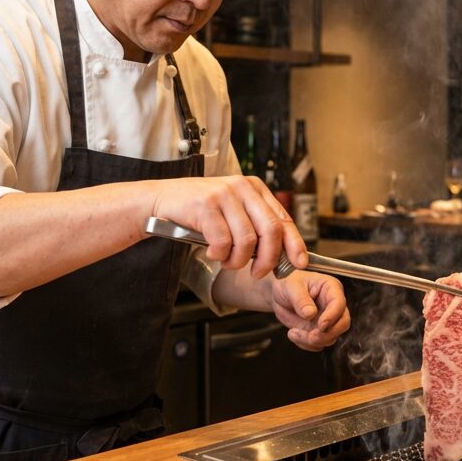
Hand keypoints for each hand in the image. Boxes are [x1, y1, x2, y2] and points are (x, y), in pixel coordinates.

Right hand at [149, 175, 305, 278]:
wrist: (162, 200)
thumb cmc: (200, 211)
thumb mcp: (233, 212)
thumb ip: (256, 227)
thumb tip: (283, 256)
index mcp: (255, 188)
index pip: (284, 218)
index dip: (294, 244)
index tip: (299, 263)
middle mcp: (242, 187)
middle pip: (271, 230)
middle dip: (268, 259)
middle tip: (258, 273)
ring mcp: (224, 194)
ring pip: (247, 240)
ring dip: (238, 260)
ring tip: (227, 261)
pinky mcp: (206, 204)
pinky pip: (223, 241)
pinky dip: (219, 254)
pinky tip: (213, 252)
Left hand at [266, 270, 350, 350]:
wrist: (279, 294)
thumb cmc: (288, 283)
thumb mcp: (291, 286)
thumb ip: (301, 299)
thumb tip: (310, 313)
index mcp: (331, 288)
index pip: (339, 303)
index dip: (332, 316)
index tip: (321, 325)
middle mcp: (332, 305)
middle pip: (343, 323)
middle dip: (327, 334)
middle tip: (311, 336)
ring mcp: (327, 320)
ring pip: (331, 337)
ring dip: (312, 340)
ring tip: (293, 332)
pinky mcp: (318, 331)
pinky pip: (318, 344)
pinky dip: (306, 344)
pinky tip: (293, 334)